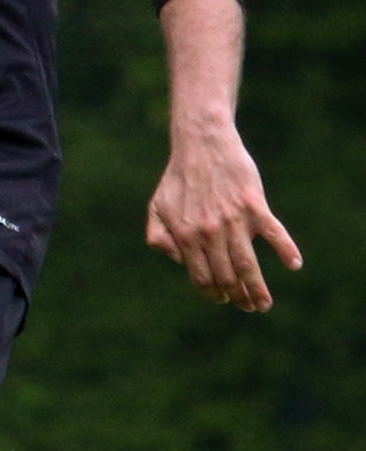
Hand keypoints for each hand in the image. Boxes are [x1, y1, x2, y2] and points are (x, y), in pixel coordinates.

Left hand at [145, 121, 300, 310]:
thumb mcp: (156, 208)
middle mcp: (208, 232)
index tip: (224, 300)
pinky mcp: (253, 205)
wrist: (201, 143)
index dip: (213, 293)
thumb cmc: (179, 178)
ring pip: (247, 264)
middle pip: (226, 276)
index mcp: (184, 235)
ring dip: (258, 288)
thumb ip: (159, 238)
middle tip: (251, 307)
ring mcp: (232, 219)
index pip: (201, 276)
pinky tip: (294, 264)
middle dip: (238, 297)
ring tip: (264, 304)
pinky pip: (274, 233)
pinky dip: (286, 250)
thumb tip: (178, 263)